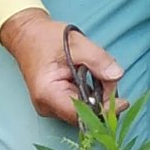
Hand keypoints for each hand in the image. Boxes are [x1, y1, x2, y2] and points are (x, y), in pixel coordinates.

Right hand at [0, 8, 124, 125]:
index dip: (105, 110)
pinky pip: (77, 103)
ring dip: (97, 95)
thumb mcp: (76, 42)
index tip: (123, 102)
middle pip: (84, 114)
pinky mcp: (54, 102)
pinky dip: (88, 93)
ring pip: (83, 110)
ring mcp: (49, 106)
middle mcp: (46, 106)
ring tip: (99, 72)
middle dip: (103, 99)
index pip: (81, 114)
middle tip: (110, 77)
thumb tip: (117, 76)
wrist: (26, 34)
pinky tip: (90, 76)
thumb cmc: (46, 38)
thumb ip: (98, 60)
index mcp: (48, 93)